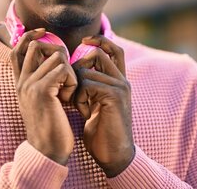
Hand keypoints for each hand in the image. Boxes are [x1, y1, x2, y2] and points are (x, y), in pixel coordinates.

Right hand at [11, 28, 77, 164]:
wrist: (48, 151)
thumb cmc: (52, 126)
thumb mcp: (44, 100)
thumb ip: (44, 80)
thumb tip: (55, 59)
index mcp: (20, 83)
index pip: (17, 49)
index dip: (30, 36)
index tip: (45, 32)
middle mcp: (21, 81)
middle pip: (36, 45)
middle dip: (58, 52)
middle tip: (66, 72)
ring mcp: (29, 85)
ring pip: (56, 56)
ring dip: (70, 72)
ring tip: (68, 92)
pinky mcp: (41, 90)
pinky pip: (64, 69)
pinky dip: (73, 81)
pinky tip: (70, 98)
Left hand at [72, 36, 133, 176]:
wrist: (114, 155)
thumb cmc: (101, 132)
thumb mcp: (95, 103)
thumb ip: (91, 86)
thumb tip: (74, 69)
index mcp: (119, 80)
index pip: (113, 49)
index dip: (99, 40)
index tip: (84, 41)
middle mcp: (122, 80)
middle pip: (98, 54)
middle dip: (79, 66)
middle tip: (73, 88)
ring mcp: (120, 87)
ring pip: (88, 70)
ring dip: (76, 88)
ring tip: (79, 106)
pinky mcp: (115, 96)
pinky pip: (88, 84)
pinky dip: (80, 98)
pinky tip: (84, 113)